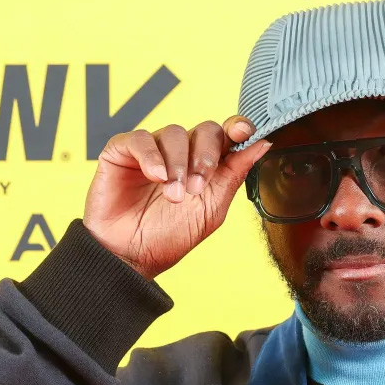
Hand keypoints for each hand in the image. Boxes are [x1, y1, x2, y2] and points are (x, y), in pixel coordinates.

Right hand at [82, 116, 271, 280]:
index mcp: (205, 165)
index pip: (226, 134)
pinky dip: (151, 156)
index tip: (241, 132)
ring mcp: (152, 150)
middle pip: (204, 130)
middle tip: (198, 186)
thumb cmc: (169, 236)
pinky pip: (140, 138)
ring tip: (174, 195)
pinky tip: (155, 177)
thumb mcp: (212, 208)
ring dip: (179, 165)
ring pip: (174, 133)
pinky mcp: (121, 151)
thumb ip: (235, 174)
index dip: (236, 128)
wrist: (131, 256)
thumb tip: (262, 144)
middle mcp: (181, 153)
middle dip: (206, 156)